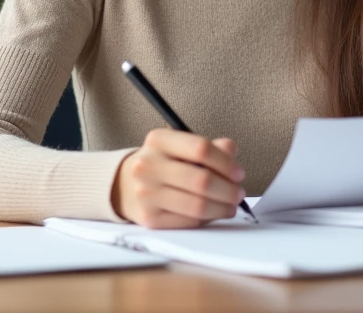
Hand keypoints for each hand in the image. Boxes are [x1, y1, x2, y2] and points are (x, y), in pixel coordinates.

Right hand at [111, 129, 245, 228]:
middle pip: (202, 180)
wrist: (124, 185)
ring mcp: (146, 193)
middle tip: (238, 193)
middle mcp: (148, 165)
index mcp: (159, 140)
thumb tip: (232, 152)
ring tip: (230, 206)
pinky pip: (188, 221)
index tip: (239, 173)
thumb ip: (209, 147)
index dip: (226, 163)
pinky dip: (206, 219)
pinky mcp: (149, 218)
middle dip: (229, 190)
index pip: (201, 148)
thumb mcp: (179, 147)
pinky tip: (212, 213)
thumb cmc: (161, 164)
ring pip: (197, 205)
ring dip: (222, 208)